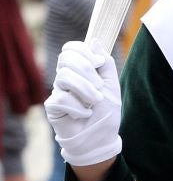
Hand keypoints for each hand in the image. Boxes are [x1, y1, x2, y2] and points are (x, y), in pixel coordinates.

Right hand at [45, 40, 121, 166]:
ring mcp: (58, 91)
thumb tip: (94, 41)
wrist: (101, 139)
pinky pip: (60, 98)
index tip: (98, 63)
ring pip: (63, 76)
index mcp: (80, 70)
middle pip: (65, 58)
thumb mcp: (112, 85)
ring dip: (84, 89)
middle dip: (87, 70)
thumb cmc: (106, 113)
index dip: (83, 51)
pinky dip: (77, 107)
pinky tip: (85, 114)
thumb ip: (105, 63)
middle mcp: (66, 78)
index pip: (70, 49)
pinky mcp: (52, 107)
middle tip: (99, 87)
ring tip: (95, 102)